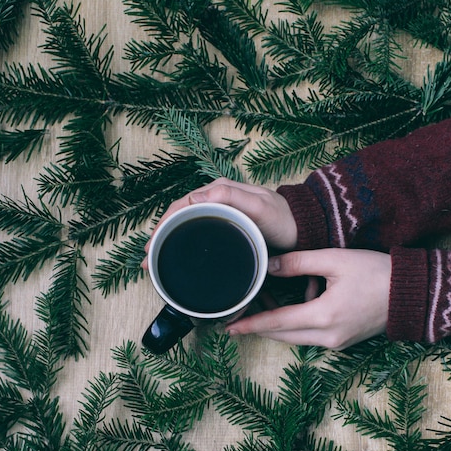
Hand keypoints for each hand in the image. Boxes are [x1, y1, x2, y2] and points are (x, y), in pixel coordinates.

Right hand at [142, 178, 297, 267]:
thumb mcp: (259, 206)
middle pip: (179, 214)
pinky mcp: (225, 225)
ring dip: (168, 240)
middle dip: (160, 234)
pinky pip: (197, 230)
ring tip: (155, 261)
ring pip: (185, 224)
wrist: (301, 229)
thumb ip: (231, 196)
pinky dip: (183, 242)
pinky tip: (176, 255)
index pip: (182, 204)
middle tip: (148, 259)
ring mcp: (219, 212)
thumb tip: (193, 199)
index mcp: (219, 190)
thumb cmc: (282, 218)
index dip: (164, 224)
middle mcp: (216, 198)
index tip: (153, 244)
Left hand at [226, 249, 391, 349]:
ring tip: (263, 302)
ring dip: (277, 324)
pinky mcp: (343, 341)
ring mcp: (337, 343)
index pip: (277, 323)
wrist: (411, 293)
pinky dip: (295, 324)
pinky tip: (293, 302)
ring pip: (295, 338)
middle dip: (260, 324)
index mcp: (323, 316)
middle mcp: (328, 337)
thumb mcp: (334, 260)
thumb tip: (269, 266)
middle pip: (282, 335)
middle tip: (240, 312)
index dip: (251, 324)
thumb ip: (298, 262)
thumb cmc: (376, 272)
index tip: (229, 327)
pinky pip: (309, 336)